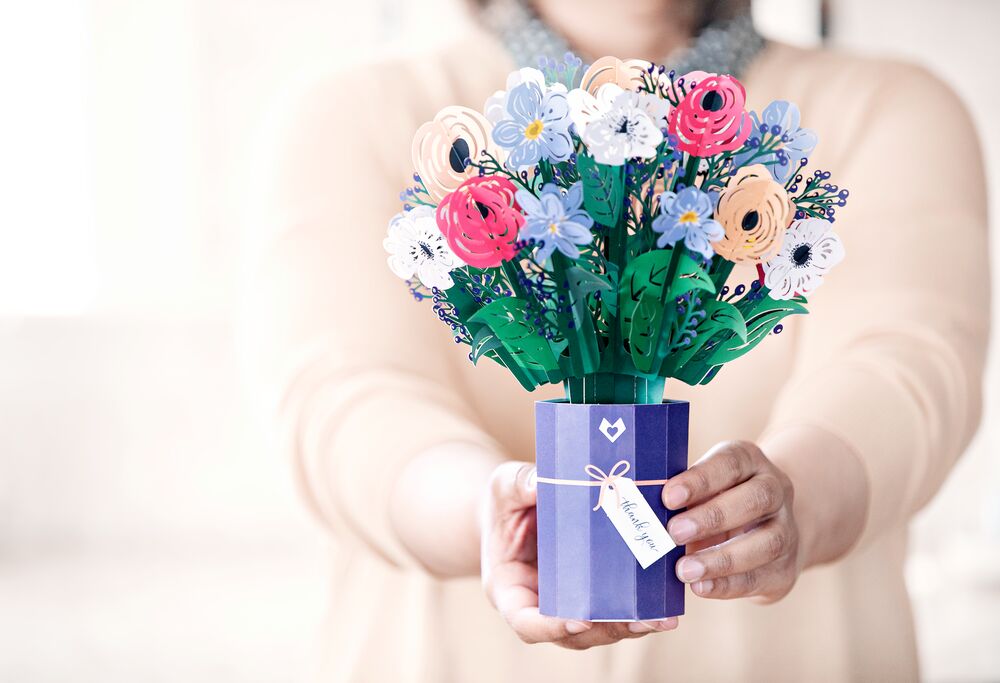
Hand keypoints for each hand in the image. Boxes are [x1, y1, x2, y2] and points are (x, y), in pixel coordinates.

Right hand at [480, 461, 678, 648]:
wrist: (519, 506)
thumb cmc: (506, 500)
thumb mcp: (504, 487)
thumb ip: (519, 484)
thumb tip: (540, 483)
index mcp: (509, 587)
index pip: (526, 622)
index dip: (552, 627)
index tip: (580, 620)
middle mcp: (538, 605)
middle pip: (571, 634)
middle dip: (608, 630)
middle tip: (642, 621)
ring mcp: (565, 604)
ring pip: (598, 629)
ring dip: (631, 627)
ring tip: (662, 617)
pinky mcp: (590, 594)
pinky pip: (612, 610)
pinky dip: (637, 610)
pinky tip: (664, 601)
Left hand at [662, 441, 802, 602]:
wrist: (763, 528)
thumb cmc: (715, 501)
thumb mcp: (701, 488)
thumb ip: (680, 496)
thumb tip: (642, 514)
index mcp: (749, 462)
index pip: (730, 463)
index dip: (700, 479)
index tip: (668, 496)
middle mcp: (776, 490)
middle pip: (755, 499)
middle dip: (712, 517)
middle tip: (673, 533)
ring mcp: (786, 529)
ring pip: (767, 542)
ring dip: (721, 559)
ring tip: (683, 570)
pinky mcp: (785, 568)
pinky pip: (761, 577)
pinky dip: (728, 584)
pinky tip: (700, 586)